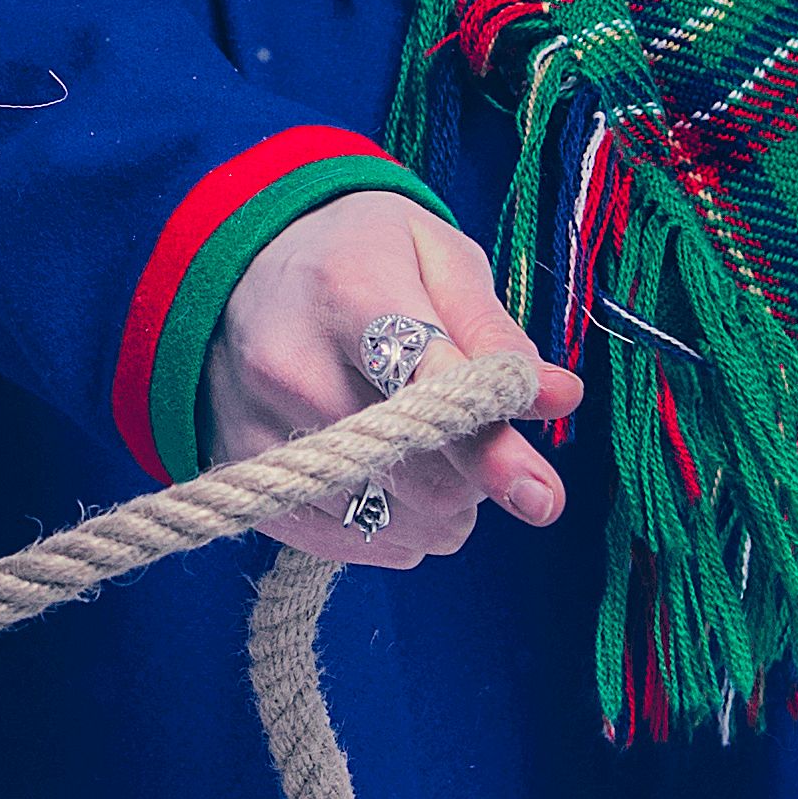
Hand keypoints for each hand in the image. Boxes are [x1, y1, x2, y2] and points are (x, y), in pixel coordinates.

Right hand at [199, 189, 580, 567]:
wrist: (236, 269)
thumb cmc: (356, 255)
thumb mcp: (435, 258)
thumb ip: (494, 332)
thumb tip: (561, 397)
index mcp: (348, 290)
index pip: (429, 385)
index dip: (491, 444)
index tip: (539, 495)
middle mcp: (290, 366)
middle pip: (421, 470)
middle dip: (475, 467)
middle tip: (469, 425)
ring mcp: (260, 431)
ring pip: (395, 520)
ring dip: (441, 504)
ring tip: (425, 445)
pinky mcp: (249, 481)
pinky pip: (355, 542)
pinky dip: (397, 525)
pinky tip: (388, 476)